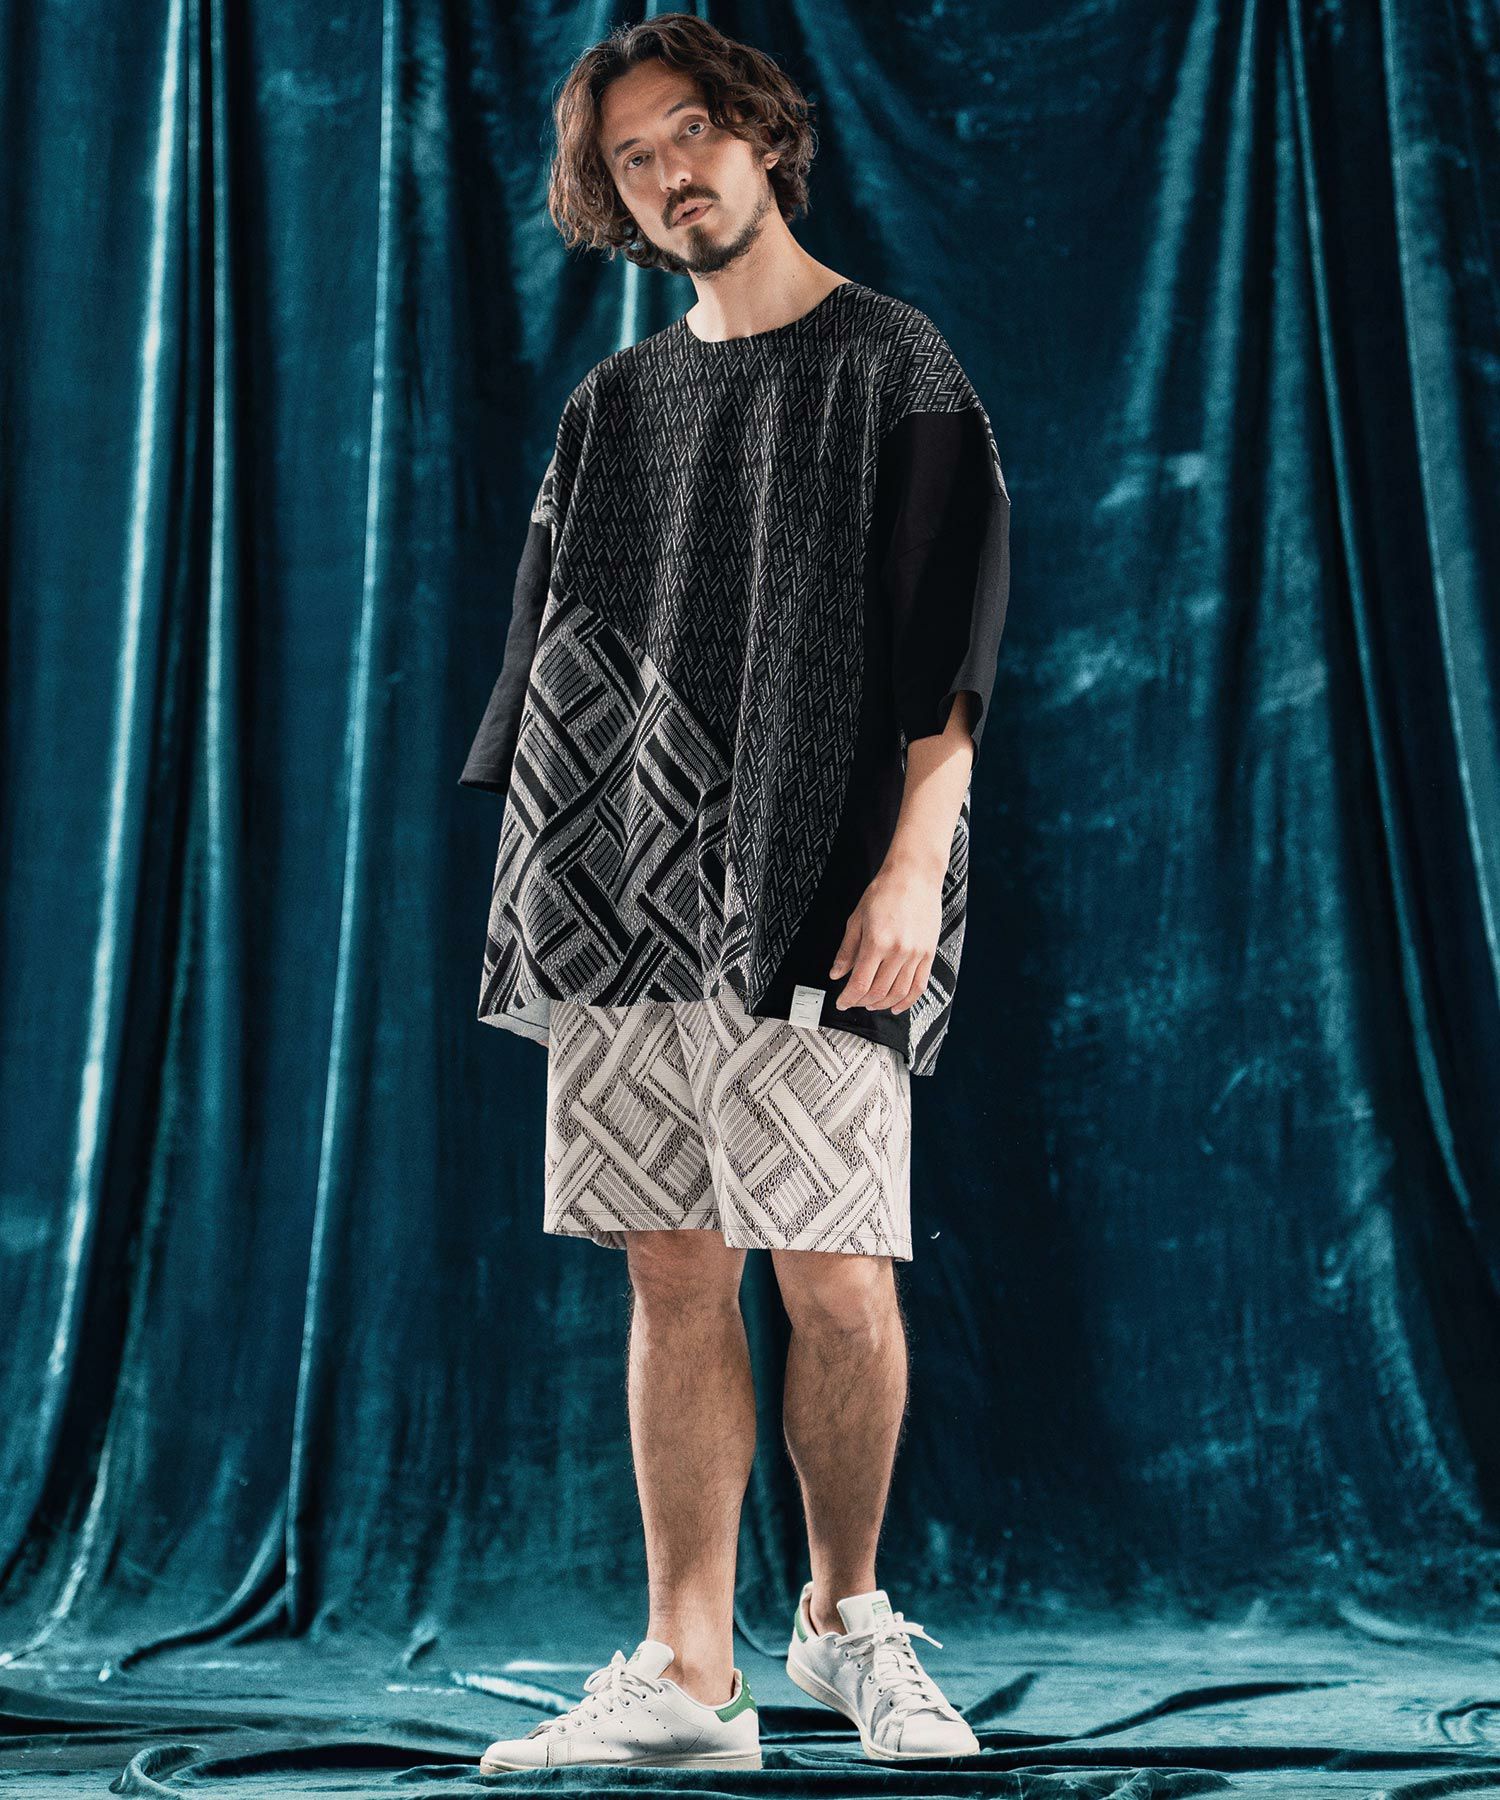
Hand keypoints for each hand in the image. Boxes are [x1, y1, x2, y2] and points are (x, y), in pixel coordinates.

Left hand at [829, 860, 942, 1012]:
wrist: (914, 876)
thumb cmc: (885, 892)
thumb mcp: (856, 918)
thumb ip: (846, 950)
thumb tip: (836, 973)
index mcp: (877, 942)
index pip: (860, 983)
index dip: (848, 998)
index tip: (841, 1001)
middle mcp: (898, 951)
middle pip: (878, 991)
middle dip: (862, 1002)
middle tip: (853, 1001)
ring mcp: (916, 954)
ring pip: (898, 992)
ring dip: (882, 1004)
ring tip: (871, 1004)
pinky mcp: (928, 954)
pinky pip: (919, 986)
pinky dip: (907, 1001)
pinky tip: (896, 1006)